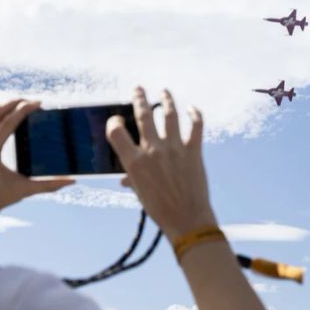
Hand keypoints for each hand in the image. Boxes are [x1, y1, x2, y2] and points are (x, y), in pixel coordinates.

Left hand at [0, 99, 73, 223]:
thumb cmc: (0, 198)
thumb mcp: (25, 190)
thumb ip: (49, 185)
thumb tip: (72, 181)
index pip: (8, 123)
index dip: (23, 110)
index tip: (37, 102)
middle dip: (13, 101)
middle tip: (31, 100)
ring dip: (2, 104)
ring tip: (19, 102)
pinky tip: (4, 109)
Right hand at [106, 87, 216, 242]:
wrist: (187, 220)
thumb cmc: (160, 209)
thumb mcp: (140, 193)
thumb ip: (132, 179)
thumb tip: (125, 179)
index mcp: (134, 162)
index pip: (115, 132)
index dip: (113, 122)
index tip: (117, 120)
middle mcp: (153, 151)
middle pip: (143, 114)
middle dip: (139, 97)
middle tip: (138, 89)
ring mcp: (174, 148)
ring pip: (169, 114)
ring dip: (166, 100)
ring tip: (164, 92)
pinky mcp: (193, 151)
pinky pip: (195, 126)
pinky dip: (195, 114)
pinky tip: (192, 108)